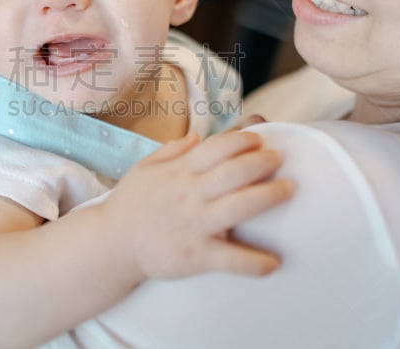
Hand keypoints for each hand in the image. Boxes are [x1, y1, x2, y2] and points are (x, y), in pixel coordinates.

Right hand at [102, 130, 292, 281]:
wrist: (111, 244)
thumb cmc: (130, 205)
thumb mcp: (144, 168)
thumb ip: (171, 151)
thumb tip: (196, 138)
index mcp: (179, 172)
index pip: (217, 147)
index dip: (243, 139)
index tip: (259, 138)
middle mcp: (189, 195)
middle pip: (235, 172)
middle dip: (263, 161)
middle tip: (279, 159)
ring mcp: (194, 225)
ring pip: (240, 207)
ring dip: (269, 196)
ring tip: (288, 189)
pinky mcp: (196, 256)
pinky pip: (231, 259)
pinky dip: (254, 262)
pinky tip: (274, 262)